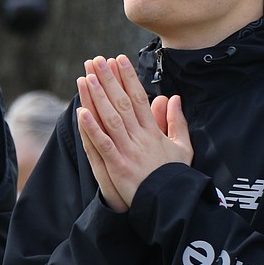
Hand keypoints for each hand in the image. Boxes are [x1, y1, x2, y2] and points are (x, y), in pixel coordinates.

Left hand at [76, 55, 192, 211]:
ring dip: (97, 97)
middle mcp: (140, 138)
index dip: (128, 77)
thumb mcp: (182, 147)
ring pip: (110, 119)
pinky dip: (92, 129)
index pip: (139, 98)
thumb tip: (174, 99)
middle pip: (122, 103)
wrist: (171, 205)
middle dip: (109, 80)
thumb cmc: (174, 177)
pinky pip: (103, 144)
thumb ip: (177, 122)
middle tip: (97, 60)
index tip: (119, 59)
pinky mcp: (118, 166)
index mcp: (153, 132)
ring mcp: (128, 151)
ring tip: (87, 76)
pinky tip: (81, 112)